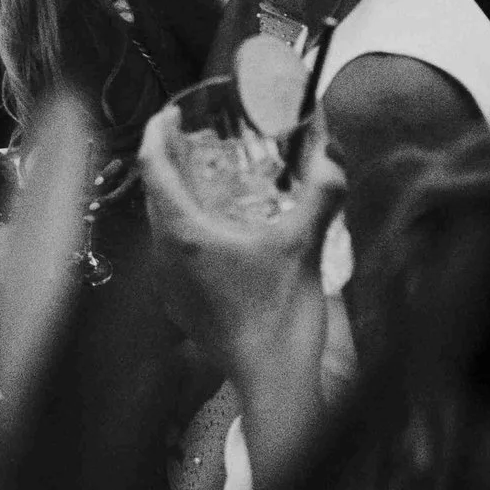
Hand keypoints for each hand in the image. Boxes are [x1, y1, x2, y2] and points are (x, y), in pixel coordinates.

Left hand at [136, 107, 344, 376]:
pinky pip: (170, 251)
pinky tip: (212, 228)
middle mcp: (164, 254)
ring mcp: (168, 283)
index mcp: (183, 232)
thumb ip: (321, 192)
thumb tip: (335, 153)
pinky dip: (183, 226)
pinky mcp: (180, 304)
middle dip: (167, 158)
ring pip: (160, 223)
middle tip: (187, 134)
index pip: (154, 167)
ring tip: (199, 174)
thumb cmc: (280, 313)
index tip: (171, 111)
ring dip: (174, 194)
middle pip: (154, 192)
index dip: (160, 132)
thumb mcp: (303, 244)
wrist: (272, 378)